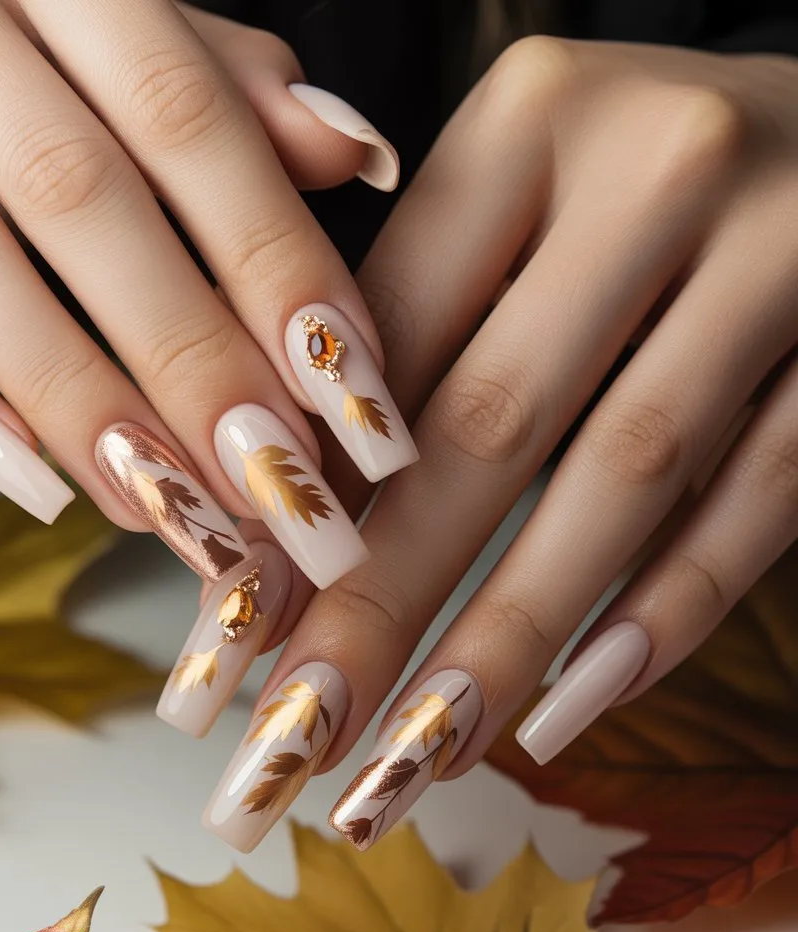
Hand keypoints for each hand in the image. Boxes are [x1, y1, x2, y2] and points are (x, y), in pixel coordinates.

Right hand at [0, 0, 414, 588]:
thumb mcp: (101, 15)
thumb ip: (221, 82)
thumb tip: (355, 150)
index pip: (185, 115)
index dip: (274, 259)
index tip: (350, 390)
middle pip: (79, 197)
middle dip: (191, 358)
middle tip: (275, 487)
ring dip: (74, 397)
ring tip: (166, 510)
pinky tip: (19, 476)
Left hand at [189, 37, 797, 851]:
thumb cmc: (629, 178)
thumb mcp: (511, 200)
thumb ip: (409, 325)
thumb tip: (287, 522)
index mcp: (527, 123)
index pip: (381, 340)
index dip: (302, 500)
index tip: (235, 632)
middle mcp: (653, 171)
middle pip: (486, 425)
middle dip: (379, 602)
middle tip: (293, 735)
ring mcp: (773, 256)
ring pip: (621, 482)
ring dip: (505, 640)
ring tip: (410, 761)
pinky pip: (755, 501)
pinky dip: (659, 616)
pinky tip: (562, 710)